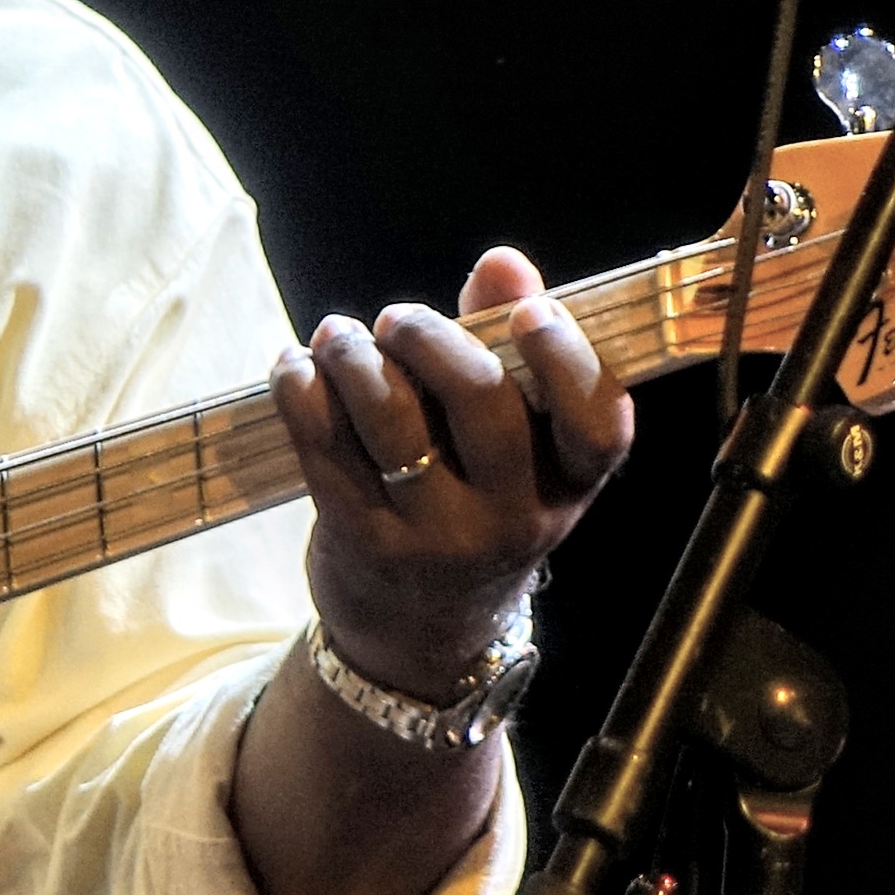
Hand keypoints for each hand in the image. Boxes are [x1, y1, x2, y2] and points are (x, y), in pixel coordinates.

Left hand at [269, 248, 631, 694]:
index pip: (598, 427)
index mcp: (567, 484)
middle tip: (399, 318)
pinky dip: (302, 392)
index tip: (532, 311)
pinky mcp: (363, 542)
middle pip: (485, 409)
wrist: (421, 630)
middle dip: (434, 341)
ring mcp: (436, 537)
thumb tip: (502, 264)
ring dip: (356, 358)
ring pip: (395, 425)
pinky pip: (325, 450)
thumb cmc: (474, 497)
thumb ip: (507, 343)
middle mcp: (512, 518)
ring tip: (339, 335)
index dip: (569, 362)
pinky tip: (296, 366)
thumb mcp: (515, 441)